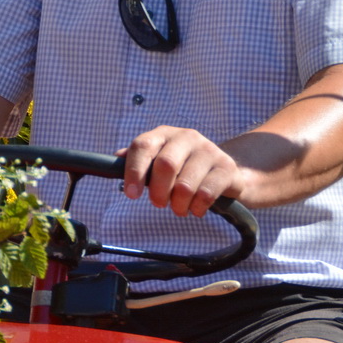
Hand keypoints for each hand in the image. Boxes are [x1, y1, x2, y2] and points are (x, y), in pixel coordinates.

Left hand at [118, 127, 244, 217]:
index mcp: (165, 134)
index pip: (143, 145)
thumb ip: (138, 159)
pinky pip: (206, 194)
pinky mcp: (226, 167)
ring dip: (179, 205)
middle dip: (158, 192)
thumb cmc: (184, 168)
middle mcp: (187, 137)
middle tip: (159, 203)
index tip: (131, 194)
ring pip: (185, 185)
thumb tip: (115, 159)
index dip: (134, 171)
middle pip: (165, 165)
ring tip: (180, 208)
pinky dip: (196, 208)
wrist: (225, 173)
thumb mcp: (160, 160)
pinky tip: (196, 209)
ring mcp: (209, 150)